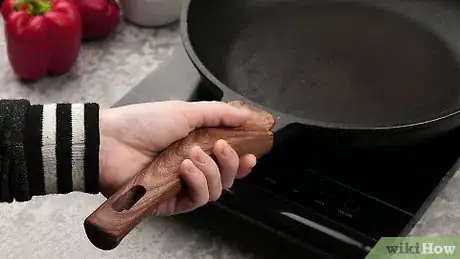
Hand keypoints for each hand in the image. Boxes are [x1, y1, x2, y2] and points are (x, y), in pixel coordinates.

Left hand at [98, 101, 256, 215]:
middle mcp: (192, 168)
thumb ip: (219, 114)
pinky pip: (198, 199)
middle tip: (221, 147)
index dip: (242, 160)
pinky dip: (198, 183)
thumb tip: (245, 115)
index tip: (251, 154)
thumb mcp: (185, 111)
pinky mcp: (172, 202)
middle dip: (230, 163)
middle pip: (227, 177)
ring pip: (216, 189)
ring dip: (211, 171)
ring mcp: (182, 185)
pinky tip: (186, 169)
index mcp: (197, 146)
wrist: (111, 142)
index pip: (227, 159)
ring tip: (192, 156)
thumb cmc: (144, 123)